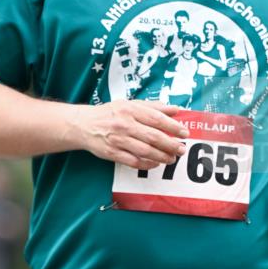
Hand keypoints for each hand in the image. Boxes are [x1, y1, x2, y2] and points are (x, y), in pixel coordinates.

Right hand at [71, 100, 188, 169]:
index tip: (184, 133)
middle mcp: (124, 124)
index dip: (172, 127)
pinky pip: (133, 161)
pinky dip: (146, 164)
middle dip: (170, 145)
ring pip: (145, 151)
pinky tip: (155, 164)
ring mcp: (118, 140)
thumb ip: (153, 106)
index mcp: (130, 110)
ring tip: (172, 158)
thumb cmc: (110, 113)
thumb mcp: (130, 104)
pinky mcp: (112, 153)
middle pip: (153, 137)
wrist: (84, 125)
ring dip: (161, 156)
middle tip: (182, 149)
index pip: (156, 119)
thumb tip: (175, 110)